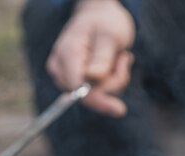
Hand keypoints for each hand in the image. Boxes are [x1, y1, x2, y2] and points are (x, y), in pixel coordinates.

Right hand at [46, 0, 135, 116]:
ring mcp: (65, 78)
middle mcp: (60, 69)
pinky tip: (113, 64)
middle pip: (89, 95)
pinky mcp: (74, 84)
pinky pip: (97, 94)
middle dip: (113, 82)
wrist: (98, 15)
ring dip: (114, 80)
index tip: (120, 110)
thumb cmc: (104, 22)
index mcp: (67, 54)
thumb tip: (93, 79)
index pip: (79, 88)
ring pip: (96, 96)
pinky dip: (110, 82)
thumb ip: (102, 58)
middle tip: (124, 59)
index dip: (99, 100)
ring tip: (118, 57)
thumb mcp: (110, 35)